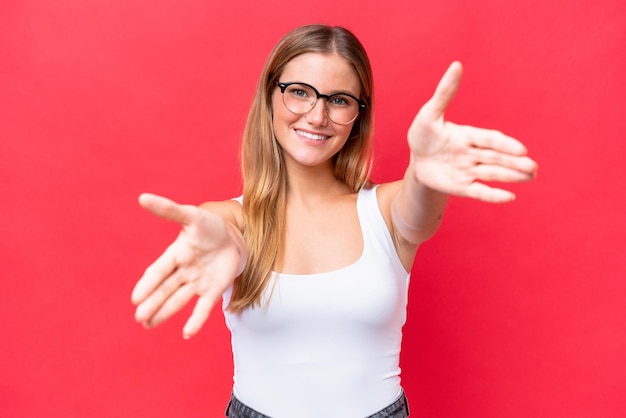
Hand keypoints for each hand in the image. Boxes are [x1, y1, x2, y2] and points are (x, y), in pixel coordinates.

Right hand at [131, 194, 244, 338]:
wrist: (232, 236)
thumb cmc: (208, 226)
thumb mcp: (191, 216)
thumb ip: (169, 210)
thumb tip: (142, 197)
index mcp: (176, 254)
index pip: (159, 271)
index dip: (148, 284)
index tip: (135, 298)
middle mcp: (183, 271)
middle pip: (165, 289)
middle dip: (153, 303)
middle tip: (139, 317)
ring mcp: (197, 282)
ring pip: (178, 300)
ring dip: (164, 312)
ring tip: (148, 325)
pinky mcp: (213, 290)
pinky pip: (203, 307)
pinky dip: (196, 320)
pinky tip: (187, 333)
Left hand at [408, 61, 537, 201]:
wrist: (416, 160)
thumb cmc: (423, 135)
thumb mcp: (430, 113)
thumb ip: (445, 93)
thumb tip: (457, 65)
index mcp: (467, 136)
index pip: (489, 139)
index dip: (504, 144)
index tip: (521, 149)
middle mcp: (472, 154)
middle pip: (496, 158)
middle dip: (515, 163)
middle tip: (534, 167)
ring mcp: (468, 171)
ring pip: (492, 174)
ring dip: (511, 176)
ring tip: (531, 176)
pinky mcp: (461, 187)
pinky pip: (479, 191)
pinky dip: (493, 195)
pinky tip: (510, 197)